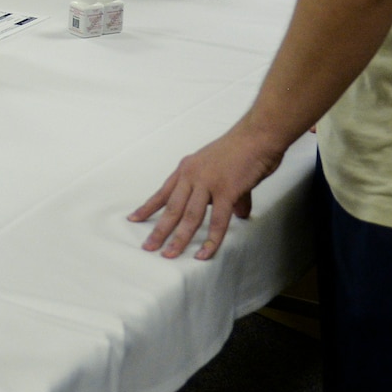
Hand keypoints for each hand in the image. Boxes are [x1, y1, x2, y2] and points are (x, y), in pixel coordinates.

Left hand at [128, 123, 286, 259]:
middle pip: (171, 208)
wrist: (258, 135)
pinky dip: (210, 240)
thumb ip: (227, 194)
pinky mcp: (227, 191)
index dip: (148, 207)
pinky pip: (217, 221)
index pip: (163, 192)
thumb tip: (237, 214)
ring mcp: (208, 183)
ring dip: (178, 238)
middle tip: (148, 247)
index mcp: (187, 169)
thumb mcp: (223, 169)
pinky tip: (202, 254)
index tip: (133, 219)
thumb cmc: (243, 149)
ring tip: (168, 255)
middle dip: (159, 230)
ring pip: (189, 217)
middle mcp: (192, 176)